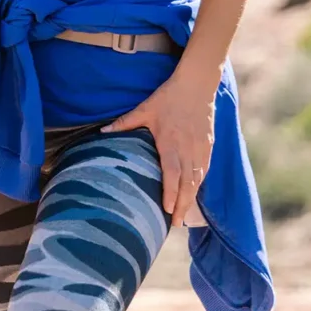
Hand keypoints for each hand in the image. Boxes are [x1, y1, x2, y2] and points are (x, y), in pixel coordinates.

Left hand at [102, 72, 215, 227]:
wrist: (196, 86)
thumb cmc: (168, 98)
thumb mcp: (144, 109)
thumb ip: (124, 123)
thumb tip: (102, 131)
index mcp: (171, 142)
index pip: (172, 173)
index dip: (171, 192)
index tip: (168, 209)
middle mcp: (188, 150)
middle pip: (188, 183)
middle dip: (182, 205)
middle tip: (175, 224)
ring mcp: (201, 149)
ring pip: (198, 179)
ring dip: (192, 198)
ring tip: (184, 216)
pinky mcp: (208, 146)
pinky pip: (205, 170)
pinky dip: (199, 184)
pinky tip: (193, 194)